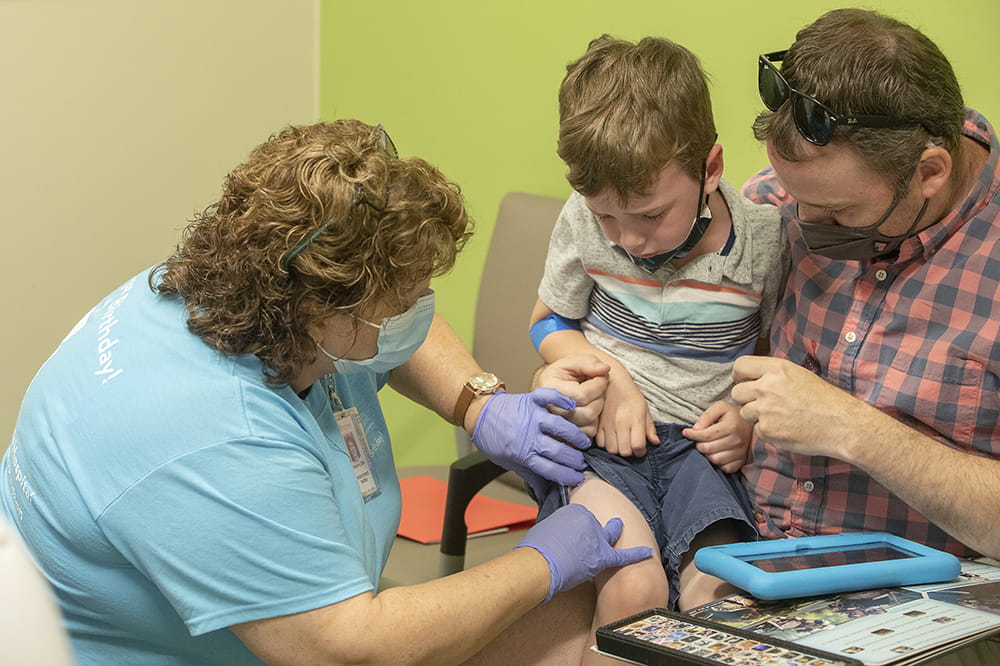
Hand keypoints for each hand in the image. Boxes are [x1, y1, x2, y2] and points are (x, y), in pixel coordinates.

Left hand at [472, 389, 591, 495]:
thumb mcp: (509, 463)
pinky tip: (572, 404)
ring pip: (559, 426)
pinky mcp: (530, 400)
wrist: (480, 415)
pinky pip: (548, 397)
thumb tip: (545, 493)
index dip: (567, 476)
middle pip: (558, 451)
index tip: (578, 478)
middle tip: (583, 462)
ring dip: (574, 435)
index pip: (550, 469)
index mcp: (524, 455)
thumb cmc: (494, 440)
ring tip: (584, 441)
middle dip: (574, 459)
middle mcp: (529, 436)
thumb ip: (530, 475)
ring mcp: (531, 417)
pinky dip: (560, 398)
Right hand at [515, 504, 652, 601]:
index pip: (581, 518)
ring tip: (618, 526)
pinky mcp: (602, 556)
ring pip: (609, 535)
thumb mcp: (543, 528)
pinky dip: (636, 553)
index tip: (567, 537)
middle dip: (590, 530)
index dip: (575, 530)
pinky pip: (623, 555)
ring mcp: (597, 536)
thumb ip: (555, 528)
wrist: (538, 564)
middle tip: (583, 537)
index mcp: (573, 511)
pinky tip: (648, 552)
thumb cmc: (535, 550)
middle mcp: (588, 520)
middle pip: (595, 525)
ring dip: (613, 531)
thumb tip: (556, 537)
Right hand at [534, 355, 609, 437]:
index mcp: (549, 390)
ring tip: (591, 399)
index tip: (601, 377)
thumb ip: (587, 362)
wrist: (549, 390)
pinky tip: (587, 409)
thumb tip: (604, 369)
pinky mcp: (565, 437)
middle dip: (599, 399)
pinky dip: (593, 421)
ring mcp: (556, 427)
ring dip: (597, 410)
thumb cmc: (561, 376)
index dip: (598, 385)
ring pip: (589, 424)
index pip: (582, 395)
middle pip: (587, 413)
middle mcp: (550, 411)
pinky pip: (589, 433)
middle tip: (598, 388)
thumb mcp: (571, 362)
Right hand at [595, 369, 657, 456]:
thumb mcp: (644, 408)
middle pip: (624, 451)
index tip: (641, 449)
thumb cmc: (630, 395)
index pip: (638, 446)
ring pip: (611, 450)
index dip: (641, 452)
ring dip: (617, 449)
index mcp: (635, 419)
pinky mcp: (597, 424)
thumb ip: (650, 427)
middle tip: (631, 445)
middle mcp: (621, 423)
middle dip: (629, 452)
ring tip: (620, 442)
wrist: (612, 381)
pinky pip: (600, 443)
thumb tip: (655, 442)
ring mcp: (607, 424)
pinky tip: (610, 437)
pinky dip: (606, 444)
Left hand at [682, 401, 751, 472]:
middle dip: (698, 445)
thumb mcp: (720, 407)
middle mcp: (737, 441)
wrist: (753, 423)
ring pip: (715, 460)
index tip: (686, 432)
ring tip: (707, 446)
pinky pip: (725, 468)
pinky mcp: (742, 461)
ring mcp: (741, 452)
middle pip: (708, 449)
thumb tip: (696, 428)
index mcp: (731, 426)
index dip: (692, 435)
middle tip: (698, 440)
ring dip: (707, 454)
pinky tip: (716, 454)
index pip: (705, 435)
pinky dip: (718, 463)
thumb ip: (706, 416)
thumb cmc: (734, 415)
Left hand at [730, 355, 860, 457]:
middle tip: (763, 404)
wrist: (842, 425)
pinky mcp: (767, 430)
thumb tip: (751, 376)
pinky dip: (768, 431)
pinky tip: (786, 428)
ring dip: (756, 416)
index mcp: (776, 369)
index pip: (740, 366)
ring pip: (744, 412)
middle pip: (737, 392)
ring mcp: (765, 410)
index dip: (740, 375)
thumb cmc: (824, 399)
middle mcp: (767, 387)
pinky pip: (757, 430)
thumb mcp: (798, 374)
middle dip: (746, 398)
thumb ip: (773, 374)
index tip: (744, 381)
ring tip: (780, 416)